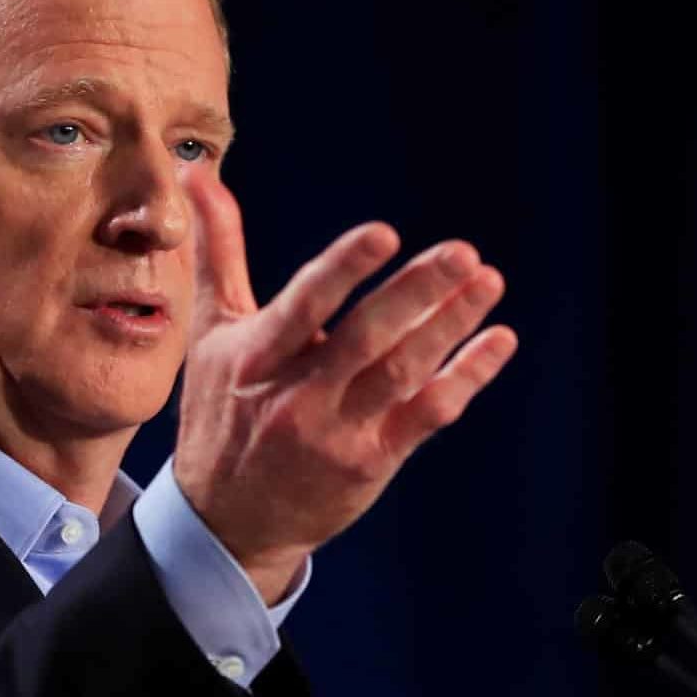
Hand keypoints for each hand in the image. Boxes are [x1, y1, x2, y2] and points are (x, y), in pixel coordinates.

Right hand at [172, 166, 519, 603]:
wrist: (227, 522)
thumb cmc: (220, 412)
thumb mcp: (211, 334)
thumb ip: (218, 252)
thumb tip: (199, 173)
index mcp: (255, 358)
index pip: (303, 305)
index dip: (343, 270)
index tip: (383, 235)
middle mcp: (297, 395)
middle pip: (366, 338)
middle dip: (418, 293)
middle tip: (463, 253)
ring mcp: (337, 432)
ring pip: (403, 373)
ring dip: (451, 326)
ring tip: (488, 282)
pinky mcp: (371, 460)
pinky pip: (427, 415)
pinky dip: (467, 377)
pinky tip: (497, 341)